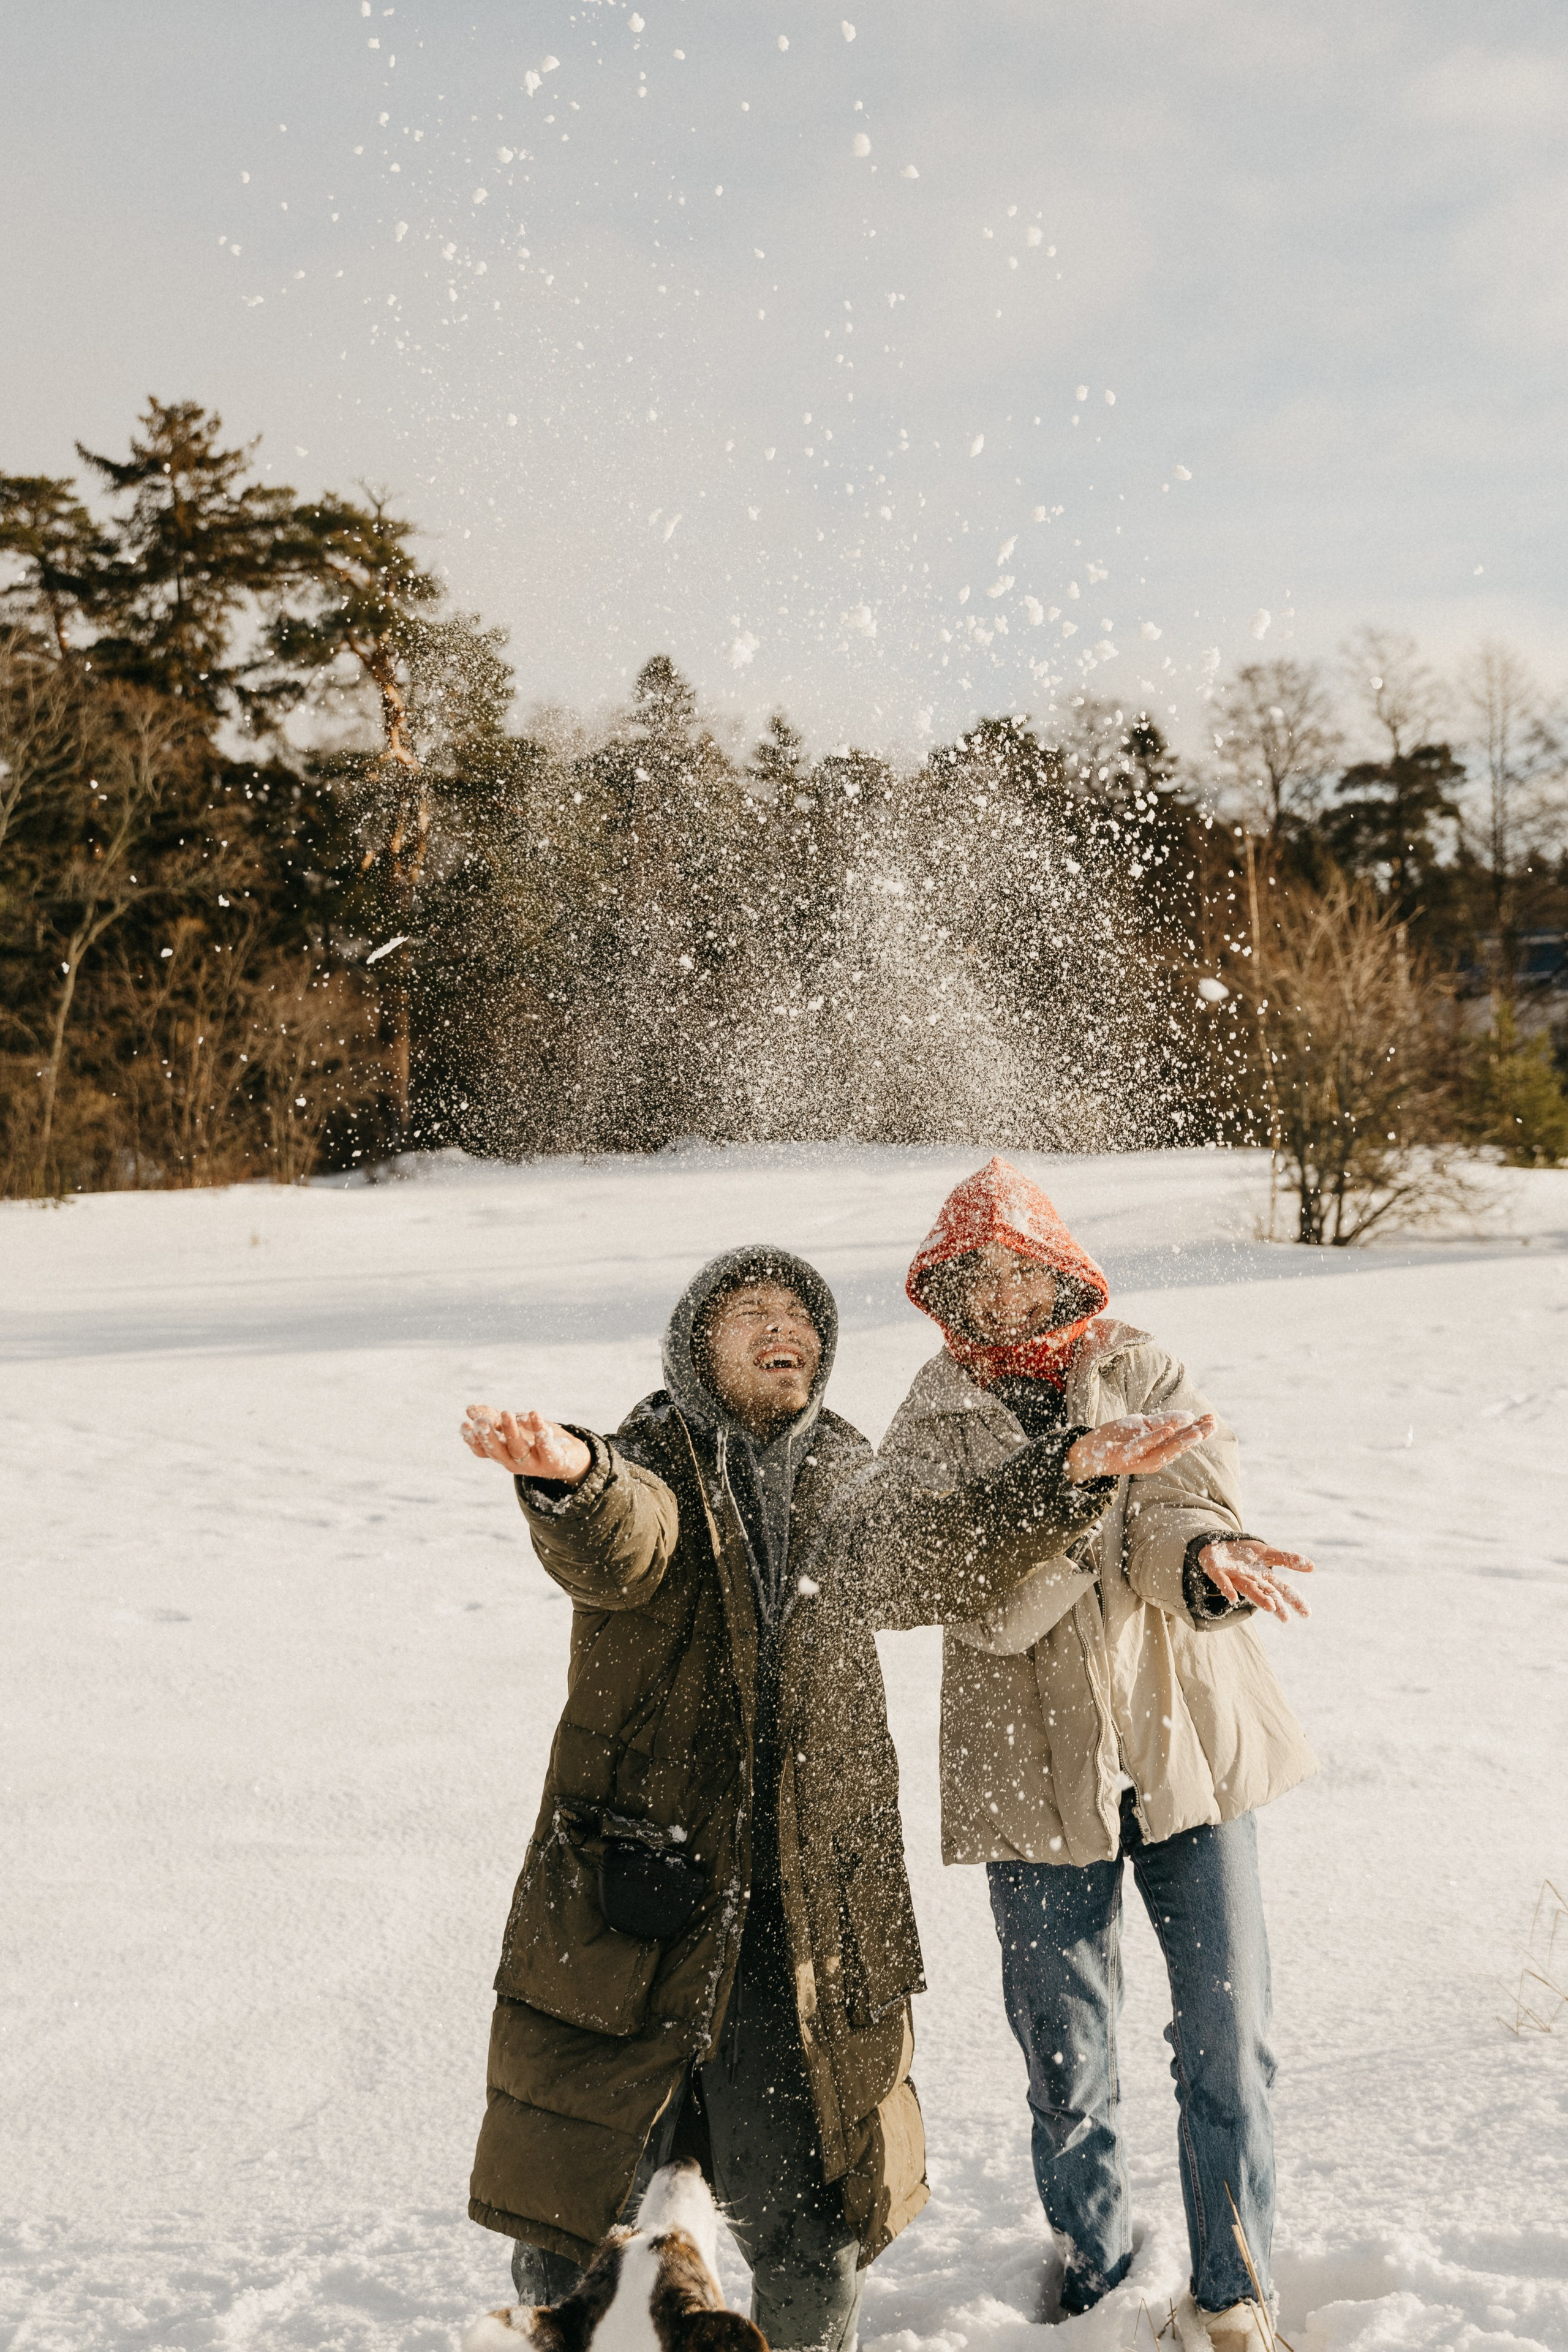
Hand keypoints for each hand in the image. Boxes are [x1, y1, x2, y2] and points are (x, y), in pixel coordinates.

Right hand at [461, 1405, 591, 1484]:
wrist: (571, 1459)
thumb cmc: (537, 1441)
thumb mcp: (515, 1427)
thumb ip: (493, 1418)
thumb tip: (469, 1409)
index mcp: (503, 1454)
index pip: (483, 1450)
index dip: (473, 1439)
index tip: (465, 1424)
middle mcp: (515, 1462)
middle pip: (497, 1452)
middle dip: (488, 1437)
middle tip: (481, 1422)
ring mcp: (533, 1464)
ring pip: (518, 1450)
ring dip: (511, 1432)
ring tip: (507, 1413)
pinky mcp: (553, 1461)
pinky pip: (545, 1447)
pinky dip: (539, 1430)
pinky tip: (534, 1414)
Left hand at [1065, 1410, 1216, 1481]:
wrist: (1086, 1451)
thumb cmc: (1117, 1438)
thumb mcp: (1142, 1426)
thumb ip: (1164, 1422)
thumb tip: (1188, 1416)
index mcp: (1158, 1450)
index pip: (1182, 1439)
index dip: (1198, 1430)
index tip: (1213, 1419)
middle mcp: (1152, 1458)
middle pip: (1178, 1446)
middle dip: (1197, 1436)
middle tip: (1213, 1424)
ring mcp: (1138, 1459)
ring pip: (1164, 1450)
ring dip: (1182, 1440)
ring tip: (1197, 1429)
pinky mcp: (1123, 1456)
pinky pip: (1141, 1447)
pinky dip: (1154, 1439)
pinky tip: (1167, 1431)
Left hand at [1201, 1537, 1313, 1621]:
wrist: (1217, 1545)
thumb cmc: (1245, 1554)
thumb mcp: (1268, 1553)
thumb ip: (1288, 1559)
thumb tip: (1312, 1567)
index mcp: (1264, 1578)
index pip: (1282, 1590)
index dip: (1294, 1600)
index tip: (1307, 1614)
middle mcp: (1251, 1581)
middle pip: (1266, 1593)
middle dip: (1276, 1605)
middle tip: (1286, 1618)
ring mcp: (1234, 1577)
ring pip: (1248, 1589)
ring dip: (1258, 1598)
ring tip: (1270, 1608)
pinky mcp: (1218, 1572)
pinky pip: (1223, 1581)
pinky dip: (1228, 1589)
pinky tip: (1233, 1598)